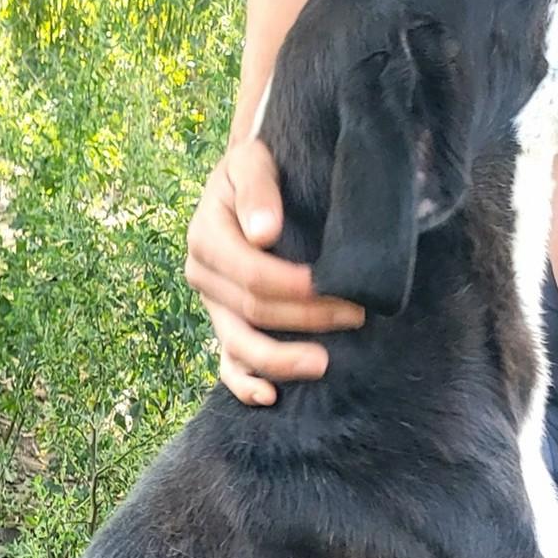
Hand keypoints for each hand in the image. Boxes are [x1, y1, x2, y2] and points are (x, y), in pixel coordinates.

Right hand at [185, 136, 365, 405]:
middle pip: (253, 312)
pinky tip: (270, 397)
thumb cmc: (259, 171)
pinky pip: (228, 364)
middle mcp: (202, 276)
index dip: (294, 288)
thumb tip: (263, 232)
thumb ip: (257, 189)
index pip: (252, 275)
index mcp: (206, 237)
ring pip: (240, 345)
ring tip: (323, 363)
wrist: (249, 183)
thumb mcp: (253, 160)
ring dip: (280, 361)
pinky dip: (245, 384)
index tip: (336, 287)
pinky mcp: (224, 324)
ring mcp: (213, 306)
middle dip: (305, 319)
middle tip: (355, 316)